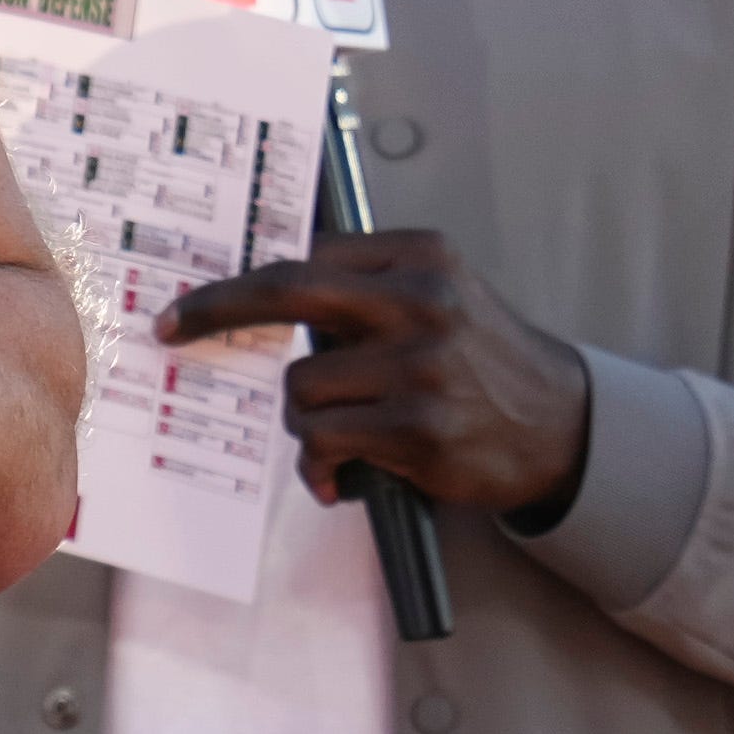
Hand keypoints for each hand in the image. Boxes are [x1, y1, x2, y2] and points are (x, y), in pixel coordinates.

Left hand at [163, 228, 592, 516]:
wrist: (561, 425)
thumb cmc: (478, 360)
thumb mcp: (438, 296)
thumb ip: (364, 287)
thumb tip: (256, 292)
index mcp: (422, 257)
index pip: (307, 258)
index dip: (237, 284)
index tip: (188, 304)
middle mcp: (423, 302)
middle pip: (289, 292)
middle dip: (216, 310)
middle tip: (173, 329)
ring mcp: (422, 366)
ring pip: (301, 388)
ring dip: (303, 423)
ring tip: (339, 439)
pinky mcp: (420, 428)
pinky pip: (323, 442)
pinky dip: (319, 466)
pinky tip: (340, 475)